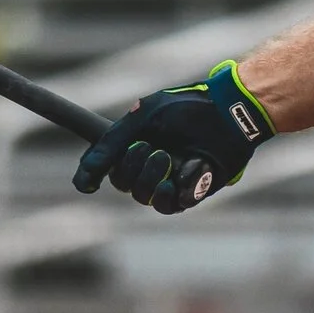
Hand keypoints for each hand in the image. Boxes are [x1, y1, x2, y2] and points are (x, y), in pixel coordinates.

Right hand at [73, 60, 275, 214]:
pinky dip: (175, 188)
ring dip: (151, 177)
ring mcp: (169, 181)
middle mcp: (149, 166)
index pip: (106, 167)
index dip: (92, 176)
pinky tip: (186, 171)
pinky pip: (171, 204)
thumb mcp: (143, 117)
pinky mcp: (190, 193)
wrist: (228, 113)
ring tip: (167, 156)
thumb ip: (111, 142)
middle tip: (147, 147)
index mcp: (134, 145)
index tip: (87, 183)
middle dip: (130, 167)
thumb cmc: (187, 108)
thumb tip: (85, 172)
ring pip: (144, 197)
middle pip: (122, 184)